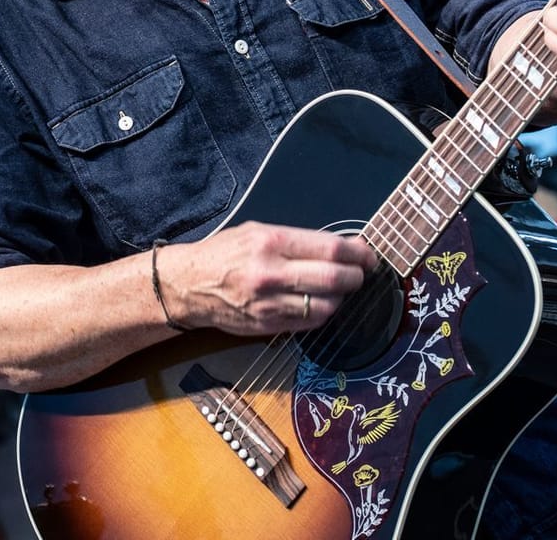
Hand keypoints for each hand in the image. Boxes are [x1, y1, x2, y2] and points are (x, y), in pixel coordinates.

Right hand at [158, 221, 378, 335]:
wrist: (189, 285)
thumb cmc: (225, 253)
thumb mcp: (257, 231)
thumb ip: (297, 240)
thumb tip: (341, 248)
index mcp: (270, 242)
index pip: (329, 249)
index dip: (357, 253)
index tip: (368, 254)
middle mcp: (271, 273)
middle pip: (334, 278)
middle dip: (356, 276)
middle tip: (361, 273)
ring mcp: (270, 303)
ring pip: (326, 306)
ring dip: (341, 297)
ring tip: (339, 288)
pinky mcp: (269, 325)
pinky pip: (310, 323)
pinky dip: (322, 312)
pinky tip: (320, 302)